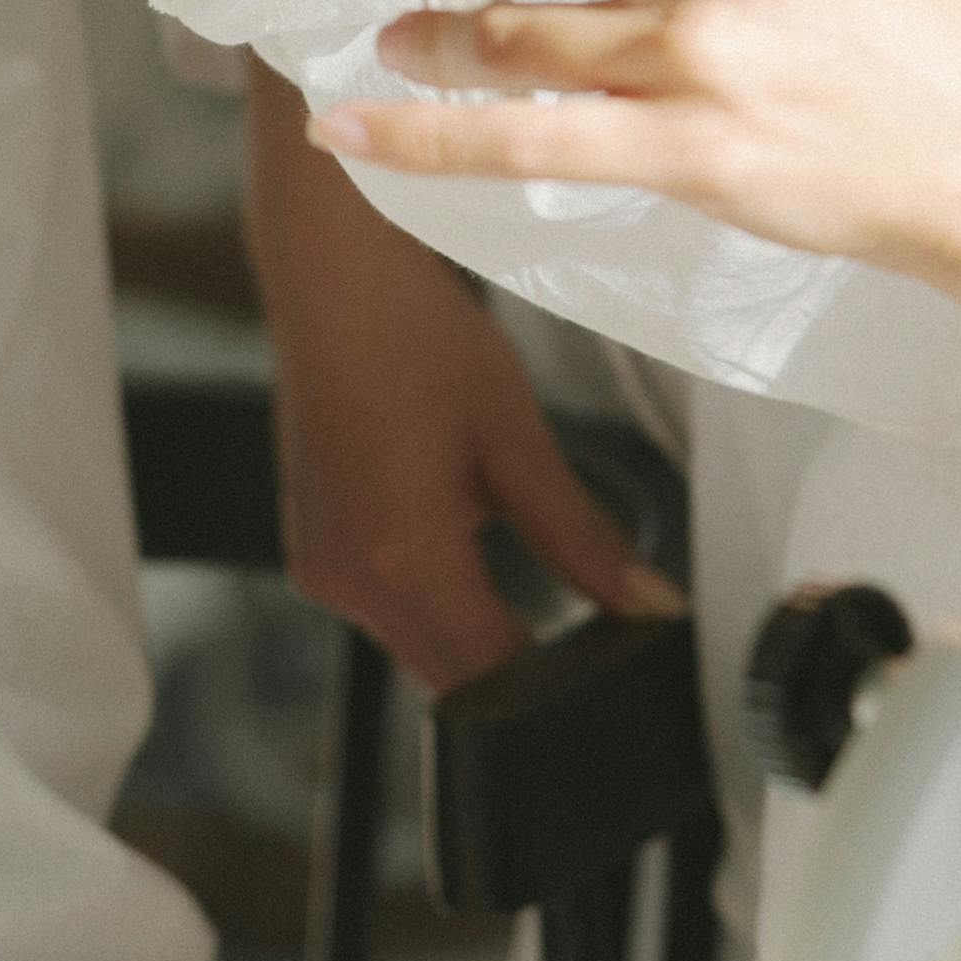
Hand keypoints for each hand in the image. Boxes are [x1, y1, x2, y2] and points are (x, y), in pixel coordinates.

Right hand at [245, 76, 679, 690]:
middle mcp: (346, 579)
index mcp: (399, 559)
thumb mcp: (516, 437)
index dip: (557, 685)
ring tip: (522, 554)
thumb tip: (648, 605)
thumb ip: (583, 536)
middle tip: (585, 621)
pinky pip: (384, 607)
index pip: (492, 678)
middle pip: (451, 678)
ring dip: (474, 626)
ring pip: (417, 647)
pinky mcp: (312, 547)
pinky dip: (433, 592)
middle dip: (518, 665)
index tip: (608, 664)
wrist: (329, 274)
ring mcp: (320, 566)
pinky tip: (459, 529)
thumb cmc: (411, 333)